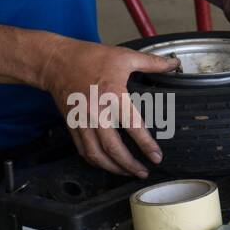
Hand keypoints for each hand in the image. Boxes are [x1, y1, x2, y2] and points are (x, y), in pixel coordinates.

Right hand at [39, 39, 177, 177]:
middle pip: (113, 148)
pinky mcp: (72, 125)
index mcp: (112, 95)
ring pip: (96, 154)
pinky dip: (95, 161)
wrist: (56, 61)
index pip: (133, 126)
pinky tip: (106, 164)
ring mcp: (82, 121)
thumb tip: (173, 64)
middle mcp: (96, 112)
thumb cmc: (89, 57)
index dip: (146, 145)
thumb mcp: (123, 56)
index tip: (156, 157)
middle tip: (143, 172)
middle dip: (130, 165)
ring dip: (112, 167)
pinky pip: (83, 149)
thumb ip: (151, 62)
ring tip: (127, 172)